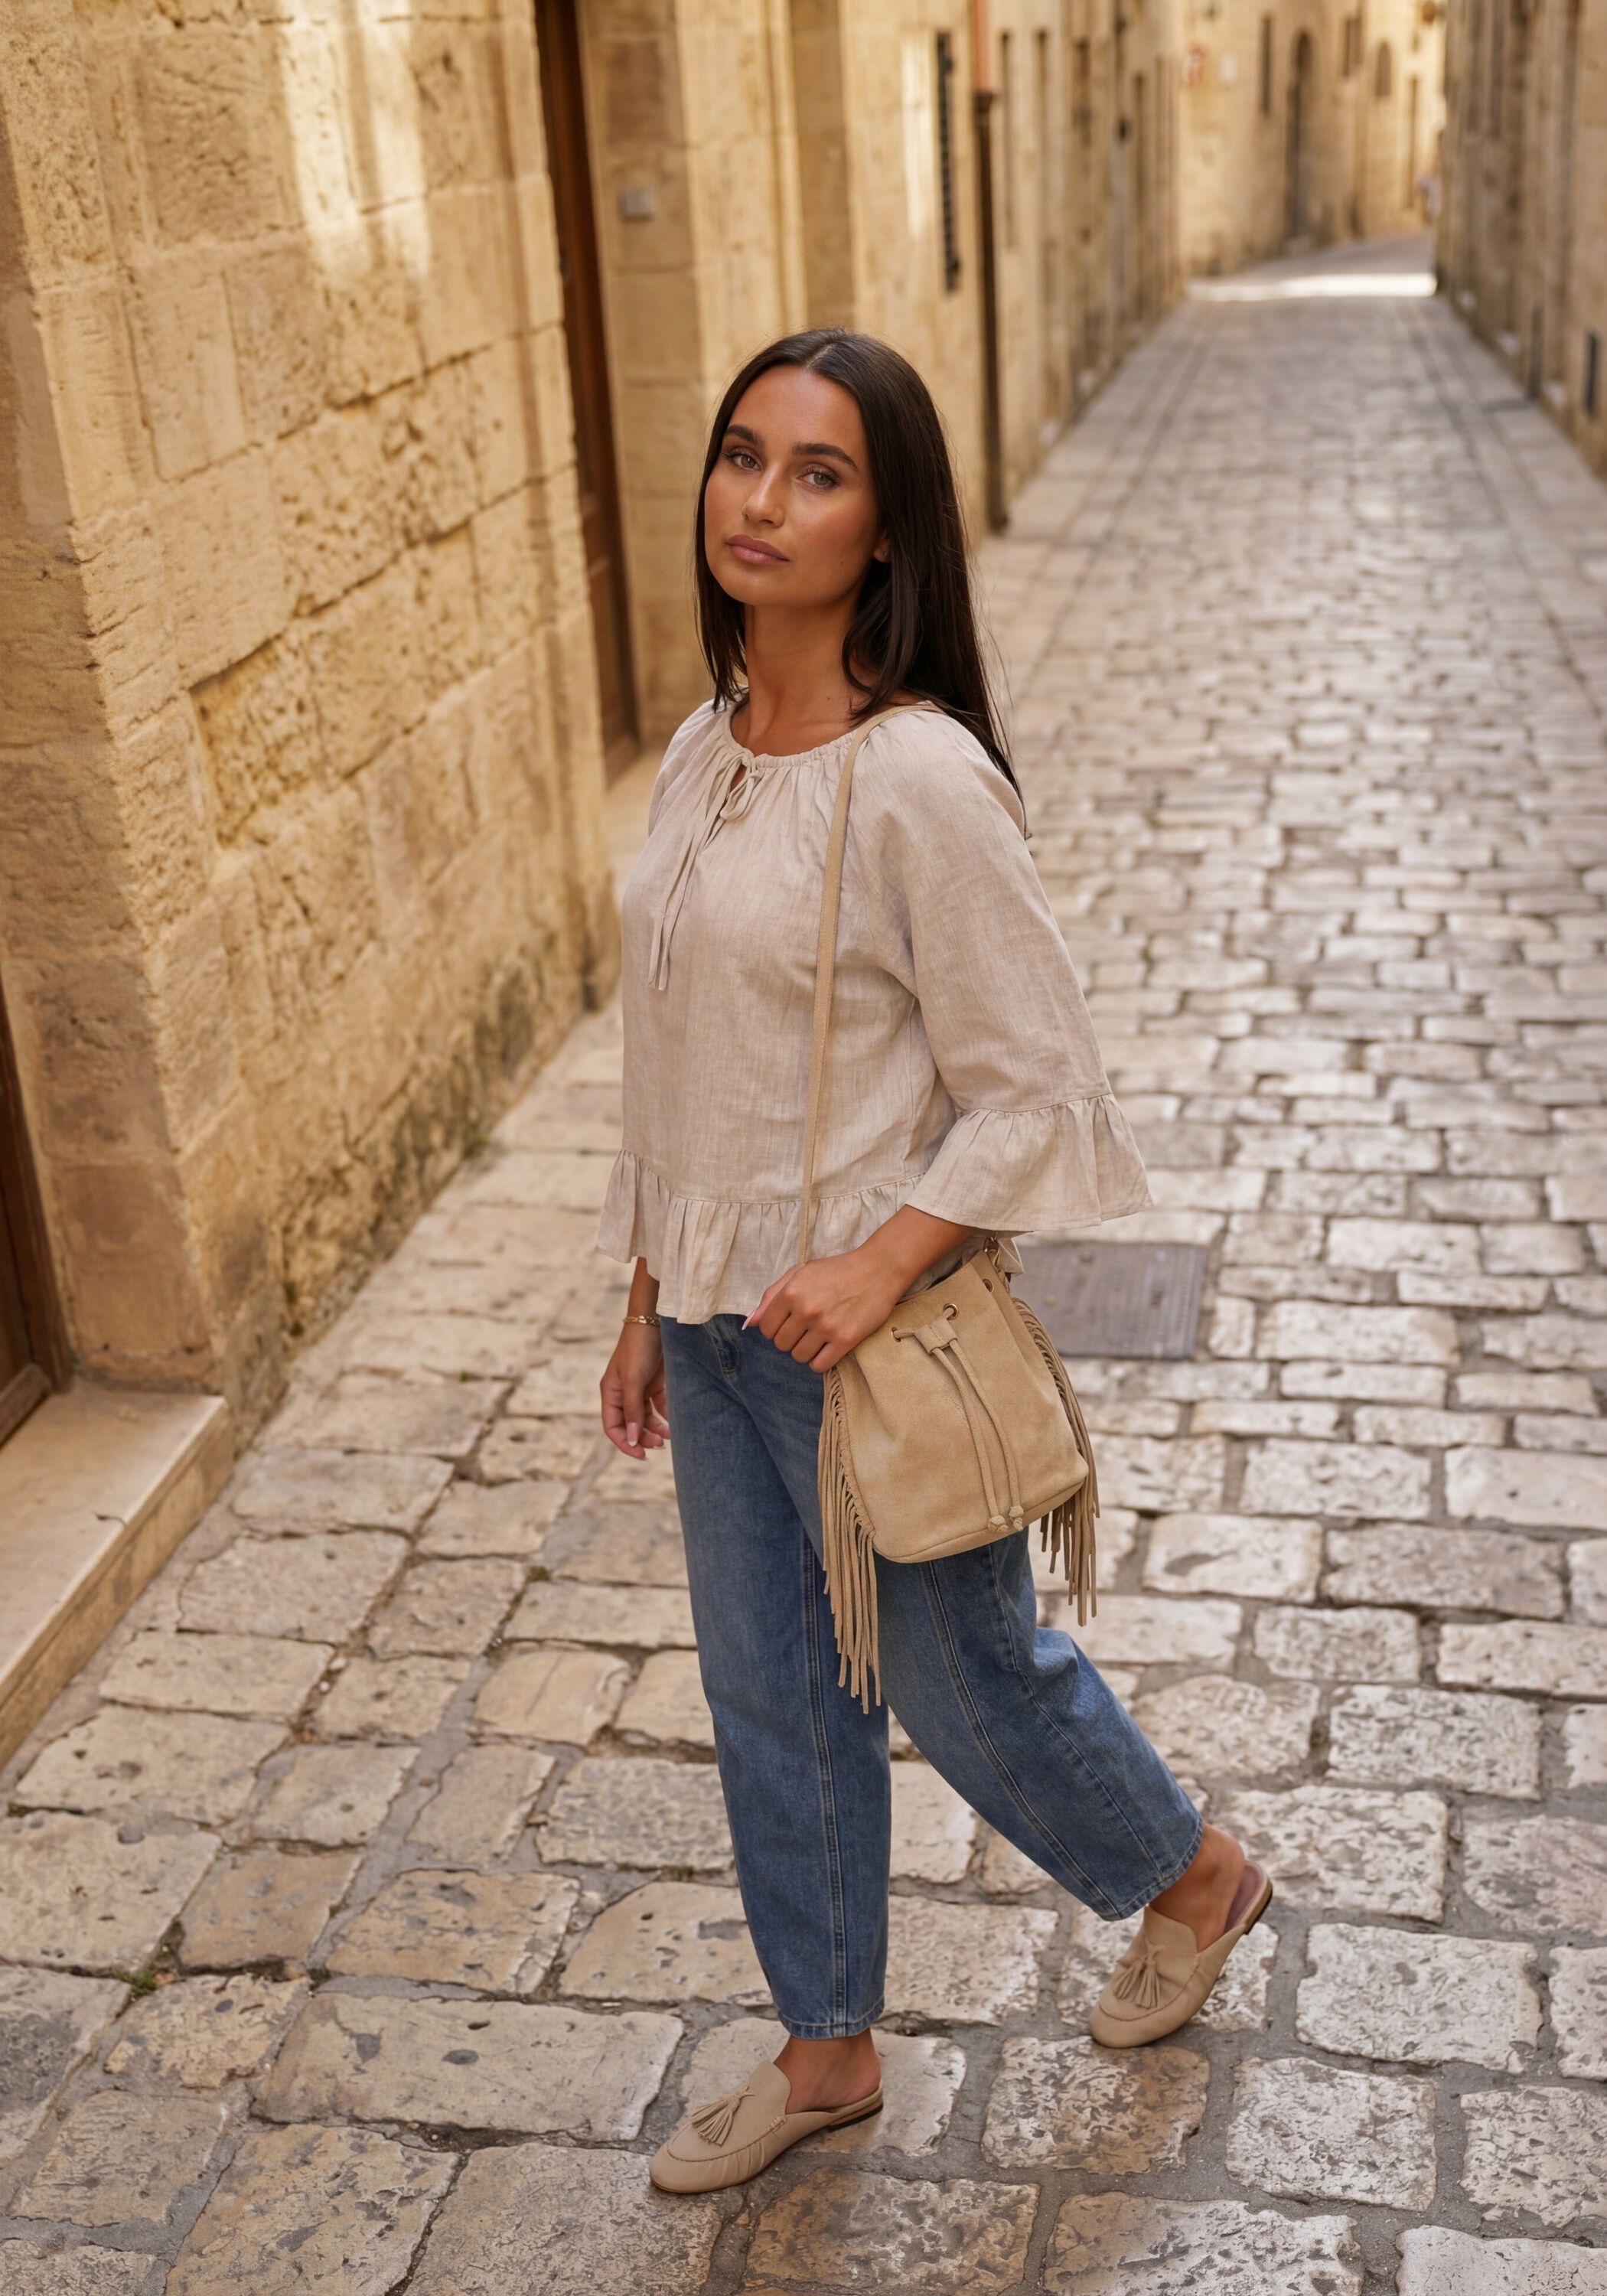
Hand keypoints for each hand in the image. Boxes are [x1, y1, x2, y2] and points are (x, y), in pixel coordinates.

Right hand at [601, 1323, 670, 1457]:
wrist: (657, 1321)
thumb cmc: (639, 1347)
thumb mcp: (634, 1380)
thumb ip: (633, 1410)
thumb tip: (632, 1440)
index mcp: (610, 1393)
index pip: (613, 1427)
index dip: (625, 1443)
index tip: (641, 1455)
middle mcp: (623, 1393)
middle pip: (630, 1425)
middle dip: (643, 1438)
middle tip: (659, 1447)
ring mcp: (640, 1389)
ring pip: (646, 1419)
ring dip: (655, 1430)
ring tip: (669, 1438)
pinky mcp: (656, 1383)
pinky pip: (659, 1407)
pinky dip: (666, 1417)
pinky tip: (675, 1423)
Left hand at [747, 1245, 907, 1371]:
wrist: (878, 1270)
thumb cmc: (837, 1271)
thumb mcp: (800, 1273)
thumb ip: (772, 1295)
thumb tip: (752, 1323)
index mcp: (791, 1292)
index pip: (767, 1329)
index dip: (776, 1329)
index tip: (789, 1324)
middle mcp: (806, 1310)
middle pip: (781, 1345)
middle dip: (791, 1340)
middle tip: (806, 1329)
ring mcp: (826, 1326)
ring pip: (799, 1357)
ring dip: (806, 1351)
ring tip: (818, 1337)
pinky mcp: (845, 1340)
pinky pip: (819, 1365)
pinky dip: (820, 1361)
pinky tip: (827, 1348)